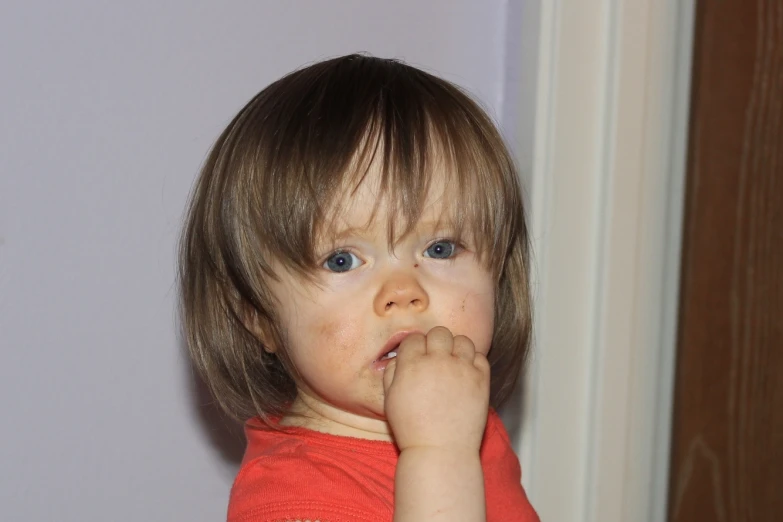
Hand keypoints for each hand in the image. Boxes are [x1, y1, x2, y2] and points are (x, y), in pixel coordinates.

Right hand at [382, 326, 489, 452]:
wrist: (440, 451)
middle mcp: (438, 362)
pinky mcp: (481, 380)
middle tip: (434, 358)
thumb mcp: (390, 399)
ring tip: (452, 363)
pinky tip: (466, 373)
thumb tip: (399, 357)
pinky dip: (473, 361)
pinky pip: (480, 357)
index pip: (414, 338)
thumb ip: (392, 372)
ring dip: (456, 348)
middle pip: (439, 333)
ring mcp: (462, 370)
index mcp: (412, 365)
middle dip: (434, 342)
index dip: (413, 347)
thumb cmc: (411, 428)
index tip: (416, 358)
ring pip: (463, 340)